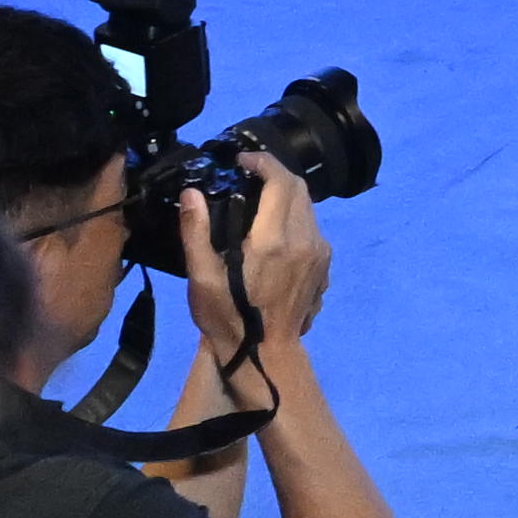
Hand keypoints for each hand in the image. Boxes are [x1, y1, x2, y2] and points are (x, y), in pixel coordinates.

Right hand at [181, 154, 334, 366]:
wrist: (267, 358)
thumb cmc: (229, 319)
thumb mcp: (202, 279)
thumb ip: (196, 232)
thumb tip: (192, 194)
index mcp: (274, 240)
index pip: (280, 181)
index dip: (263, 162)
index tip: (242, 160)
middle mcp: (305, 240)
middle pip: (298, 188)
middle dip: (274, 174)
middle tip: (248, 175)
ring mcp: (320, 254)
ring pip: (309, 207)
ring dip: (285, 196)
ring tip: (258, 201)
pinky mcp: (325, 267)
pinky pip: (313, 229)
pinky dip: (295, 218)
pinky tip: (274, 231)